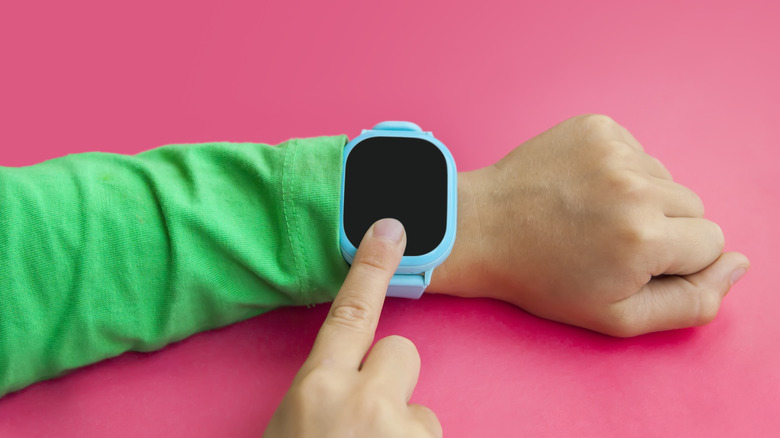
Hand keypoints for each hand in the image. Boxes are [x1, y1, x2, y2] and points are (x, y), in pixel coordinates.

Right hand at [264, 219, 441, 437]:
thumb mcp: (285, 428)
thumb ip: (315, 393)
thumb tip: (334, 384)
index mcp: (317, 389)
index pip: (352, 312)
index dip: (372, 268)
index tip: (390, 231)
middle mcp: (365, 401)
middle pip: (402, 351)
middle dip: (391, 378)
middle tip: (369, 419)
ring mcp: (403, 429)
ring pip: (419, 405)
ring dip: (402, 426)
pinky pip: (431, 437)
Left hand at [430, 114, 749, 336]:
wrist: (481, 229)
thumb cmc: (542, 278)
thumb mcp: (617, 316)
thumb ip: (692, 302)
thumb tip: (740, 264)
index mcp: (645, 237)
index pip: (712, 244)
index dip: (673, 261)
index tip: (629, 264)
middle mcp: (635, 185)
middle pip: (695, 208)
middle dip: (664, 229)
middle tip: (608, 242)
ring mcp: (613, 149)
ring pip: (667, 179)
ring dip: (642, 198)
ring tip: (591, 215)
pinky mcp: (596, 126)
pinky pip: (638, 152)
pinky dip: (621, 171)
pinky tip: (583, 189)